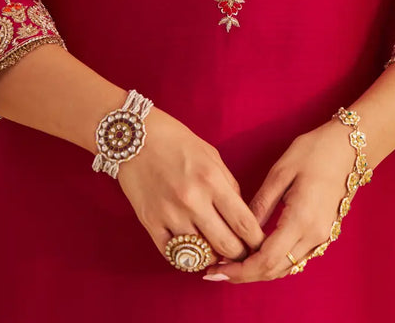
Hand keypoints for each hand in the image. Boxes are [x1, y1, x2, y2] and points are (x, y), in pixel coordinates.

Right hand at [116, 106, 265, 268]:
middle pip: (227, 246)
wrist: (135, 136)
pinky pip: (174, 256)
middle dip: (239, 254)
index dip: (257, 241)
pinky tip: (192, 249)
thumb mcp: (211, 155)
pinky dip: (187, 258)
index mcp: (211, 180)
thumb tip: (240, 215)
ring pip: (202, 255)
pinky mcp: (150, 223)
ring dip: (212, 257)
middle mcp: (193, 200)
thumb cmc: (176, 141)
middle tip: (240, 253)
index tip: (259, 246)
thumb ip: (228, 185)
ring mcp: (170, 214)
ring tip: (215, 250)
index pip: (244, 223)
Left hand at [202, 119, 355, 283]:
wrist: (347, 148)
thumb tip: (240, 231)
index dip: (240, 269)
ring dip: (259, 271)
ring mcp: (322, 237)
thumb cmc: (313, 152)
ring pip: (286, 268)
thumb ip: (261, 204)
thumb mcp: (280, 172)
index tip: (216, 269)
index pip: (266, 260)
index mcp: (301, 219)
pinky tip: (256, 254)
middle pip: (275, 270)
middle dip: (244, 275)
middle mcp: (314, 236)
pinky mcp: (324, 234)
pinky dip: (274, 262)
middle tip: (217, 271)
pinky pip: (296, 258)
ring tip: (231, 265)